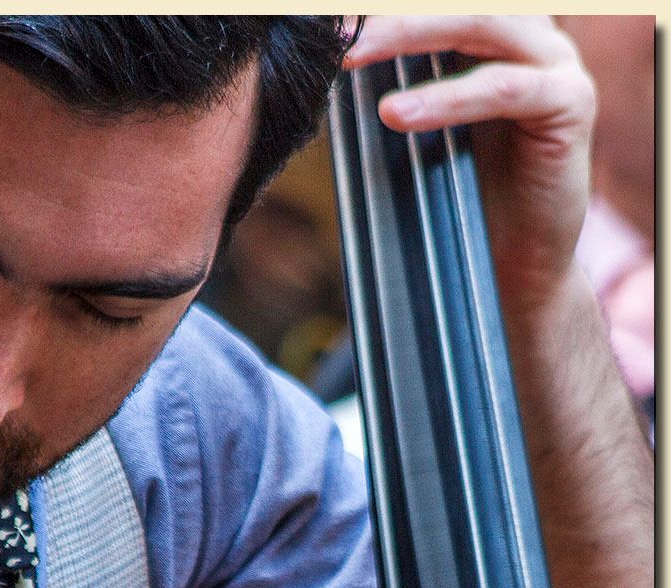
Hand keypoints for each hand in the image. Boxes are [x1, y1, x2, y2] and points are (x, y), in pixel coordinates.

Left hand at [343, 16, 595, 327]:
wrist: (509, 260)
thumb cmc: (455, 193)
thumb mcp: (413, 125)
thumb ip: (386, 83)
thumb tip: (320, 61)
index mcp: (489, 31)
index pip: (437, 2)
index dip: (384, 9)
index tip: (328, 19)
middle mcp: (528, 34)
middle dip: (390, 12)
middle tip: (335, 30)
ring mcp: (555, 64)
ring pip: (482, 23)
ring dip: (410, 35)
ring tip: (352, 60)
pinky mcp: (570, 104)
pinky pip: (504, 88)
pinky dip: (447, 98)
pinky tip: (396, 114)